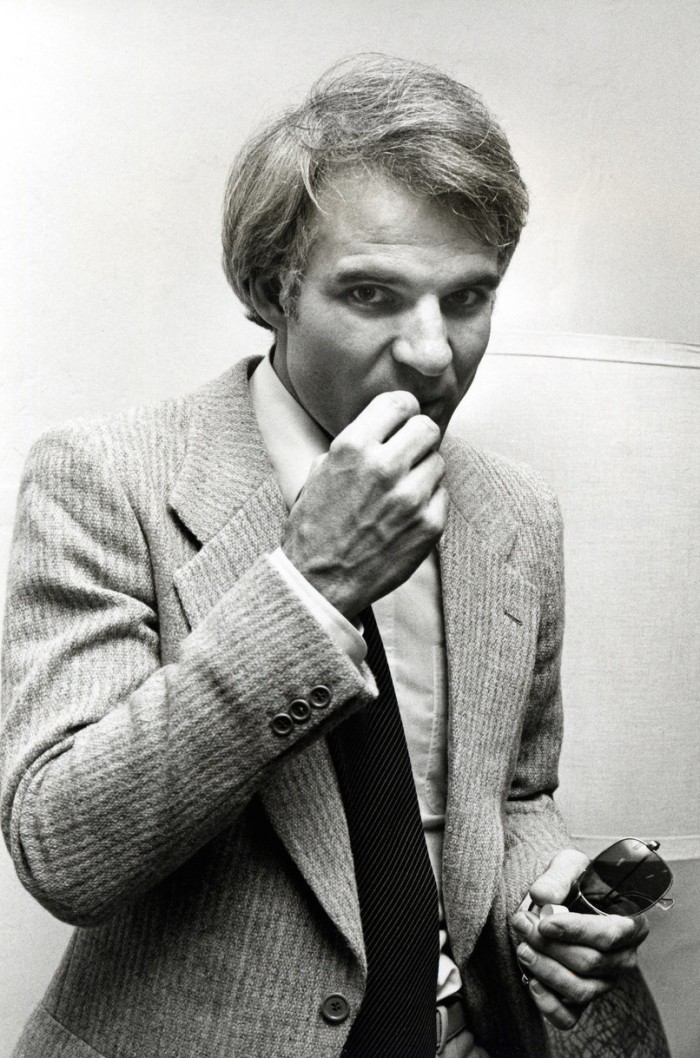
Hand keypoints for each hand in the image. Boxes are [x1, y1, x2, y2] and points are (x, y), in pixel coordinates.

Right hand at [281, 391, 447, 618]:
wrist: (319, 582)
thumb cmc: (315, 527)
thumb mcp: (320, 471)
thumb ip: (354, 443)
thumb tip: (384, 425)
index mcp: (352, 447)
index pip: (399, 402)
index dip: (404, 410)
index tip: (403, 420)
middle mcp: (384, 467)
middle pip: (427, 428)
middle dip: (419, 439)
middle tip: (409, 455)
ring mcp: (410, 497)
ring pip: (438, 462)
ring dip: (424, 473)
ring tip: (401, 491)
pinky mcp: (429, 524)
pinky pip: (442, 495)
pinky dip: (428, 503)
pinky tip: (405, 516)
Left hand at [512, 849, 648, 1030]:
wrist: (564, 899)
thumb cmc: (575, 881)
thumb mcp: (569, 866)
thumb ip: (557, 876)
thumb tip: (541, 896)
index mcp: (631, 924)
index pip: (608, 934)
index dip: (576, 931)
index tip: (545, 922)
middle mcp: (624, 958)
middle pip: (589, 962)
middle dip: (549, 945)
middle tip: (521, 922)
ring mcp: (605, 982)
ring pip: (580, 989)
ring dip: (545, 969)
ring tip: (522, 946)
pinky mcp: (583, 1000)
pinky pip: (569, 1017)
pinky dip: (548, 1004)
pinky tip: (531, 981)